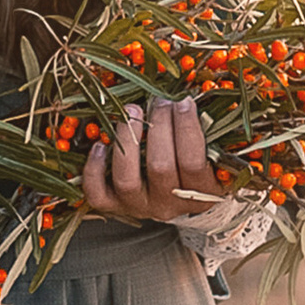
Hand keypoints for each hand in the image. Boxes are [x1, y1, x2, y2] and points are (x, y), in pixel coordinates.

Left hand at [82, 97, 225, 224]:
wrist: (174, 198)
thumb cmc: (193, 165)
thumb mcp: (210, 154)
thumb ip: (205, 131)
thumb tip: (191, 97)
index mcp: (199, 195)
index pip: (193, 163)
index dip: (187, 129)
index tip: (183, 101)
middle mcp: (168, 205)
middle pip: (160, 167)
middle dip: (159, 126)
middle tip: (160, 100)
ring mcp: (138, 207)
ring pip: (127, 180)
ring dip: (127, 140)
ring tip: (132, 110)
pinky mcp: (113, 206)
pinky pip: (98, 194)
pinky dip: (95, 169)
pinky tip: (100, 144)